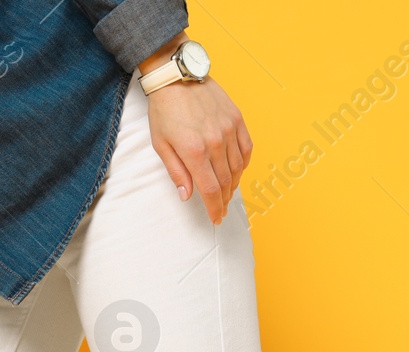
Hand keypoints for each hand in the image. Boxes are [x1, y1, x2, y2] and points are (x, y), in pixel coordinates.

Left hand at [143, 69, 252, 223]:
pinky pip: (246, 148)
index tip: (216, 218)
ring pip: (238, 167)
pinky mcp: (237, 118)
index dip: (215, 208)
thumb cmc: (164, 110)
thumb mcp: (161, 144)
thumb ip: (176, 172)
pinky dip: (244, 163)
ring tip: (227, 193)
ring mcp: (229, 129)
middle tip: (221, 210)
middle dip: (224, 200)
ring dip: (234, 184)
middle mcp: (215, 142)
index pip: (211, 190)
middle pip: (226, 182)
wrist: (177, 76)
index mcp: (194, 152)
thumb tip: (187, 196)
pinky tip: (238, 170)